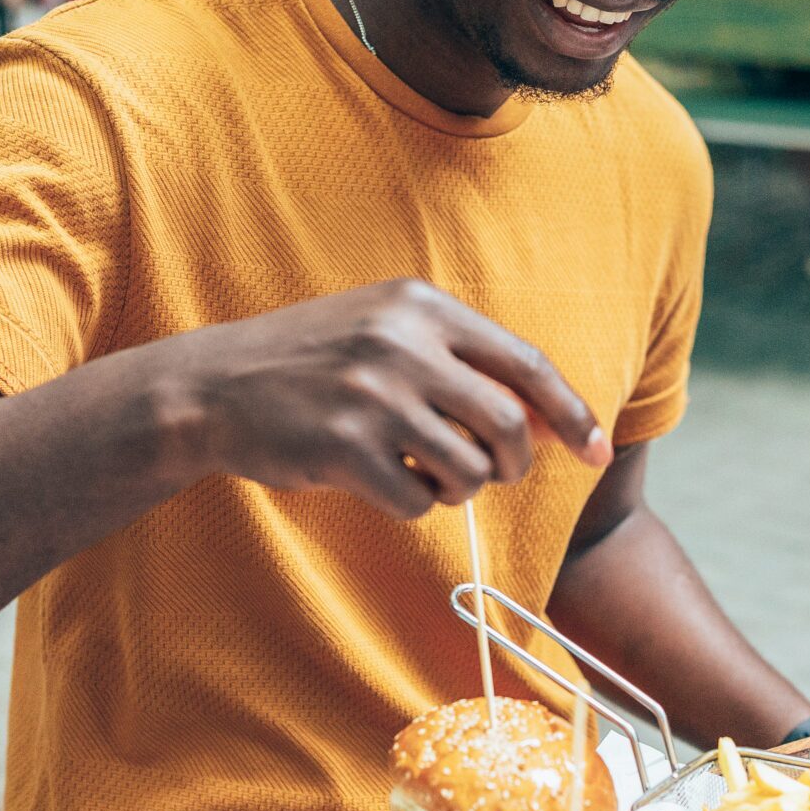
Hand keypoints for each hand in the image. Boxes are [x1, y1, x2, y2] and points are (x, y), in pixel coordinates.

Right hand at [169, 278, 611, 514]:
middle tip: (495, 475)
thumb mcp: (385, 331)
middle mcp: (402, 344)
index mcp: (421, 306)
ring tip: (428, 476)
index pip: (526, 364)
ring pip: (468, 469)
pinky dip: (414, 504)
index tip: (597, 450)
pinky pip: (417, 499)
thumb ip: (460, 361)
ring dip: (460, 488)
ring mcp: (373, 396)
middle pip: (507, 425)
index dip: (571, 413)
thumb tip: (545, 419)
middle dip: (514, 464)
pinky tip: (386, 484)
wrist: (212, 386)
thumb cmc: (312, 364)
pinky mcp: (344, 448)